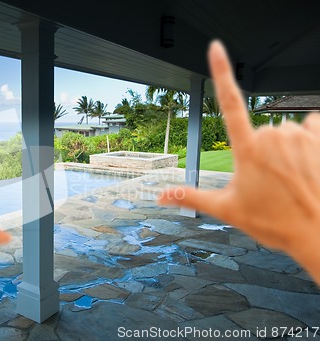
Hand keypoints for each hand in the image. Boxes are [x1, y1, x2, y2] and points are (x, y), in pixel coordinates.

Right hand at [159, 41, 319, 282]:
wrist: (317, 234)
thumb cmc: (273, 222)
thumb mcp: (226, 210)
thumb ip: (190, 197)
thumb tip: (159, 197)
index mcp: (246, 149)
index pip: (228, 101)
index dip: (221, 71)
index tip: (215, 47)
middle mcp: (272, 135)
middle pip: (258, 131)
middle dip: (259, 152)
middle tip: (266, 183)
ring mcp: (298, 136)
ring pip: (282, 131)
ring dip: (282, 148)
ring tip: (288, 178)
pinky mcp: (319, 139)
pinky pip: (309, 124)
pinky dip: (306, 138)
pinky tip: (307, 160)